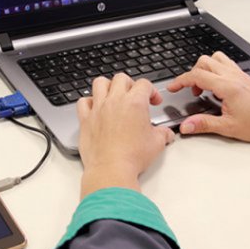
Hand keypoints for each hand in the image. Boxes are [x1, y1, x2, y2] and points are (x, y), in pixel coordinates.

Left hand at [76, 74, 174, 197]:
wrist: (111, 169)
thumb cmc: (132, 157)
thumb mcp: (157, 144)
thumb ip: (163, 134)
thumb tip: (166, 134)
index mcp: (134, 103)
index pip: (144, 84)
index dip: (152, 91)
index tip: (153, 101)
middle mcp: (115, 101)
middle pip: (121, 78)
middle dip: (130, 84)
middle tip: (134, 96)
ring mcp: (98, 109)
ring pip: (100, 83)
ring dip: (108, 86)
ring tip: (113, 95)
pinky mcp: (86, 120)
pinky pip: (83, 102)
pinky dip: (89, 102)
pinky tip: (95, 108)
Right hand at [166, 52, 249, 141]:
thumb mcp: (229, 127)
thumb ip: (204, 125)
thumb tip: (186, 126)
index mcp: (227, 87)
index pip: (197, 75)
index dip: (181, 81)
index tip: (173, 88)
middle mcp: (233, 76)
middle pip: (203, 62)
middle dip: (192, 75)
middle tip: (191, 92)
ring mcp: (239, 74)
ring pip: (215, 59)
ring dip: (204, 69)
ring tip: (203, 87)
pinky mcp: (243, 76)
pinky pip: (225, 63)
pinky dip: (215, 69)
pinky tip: (216, 85)